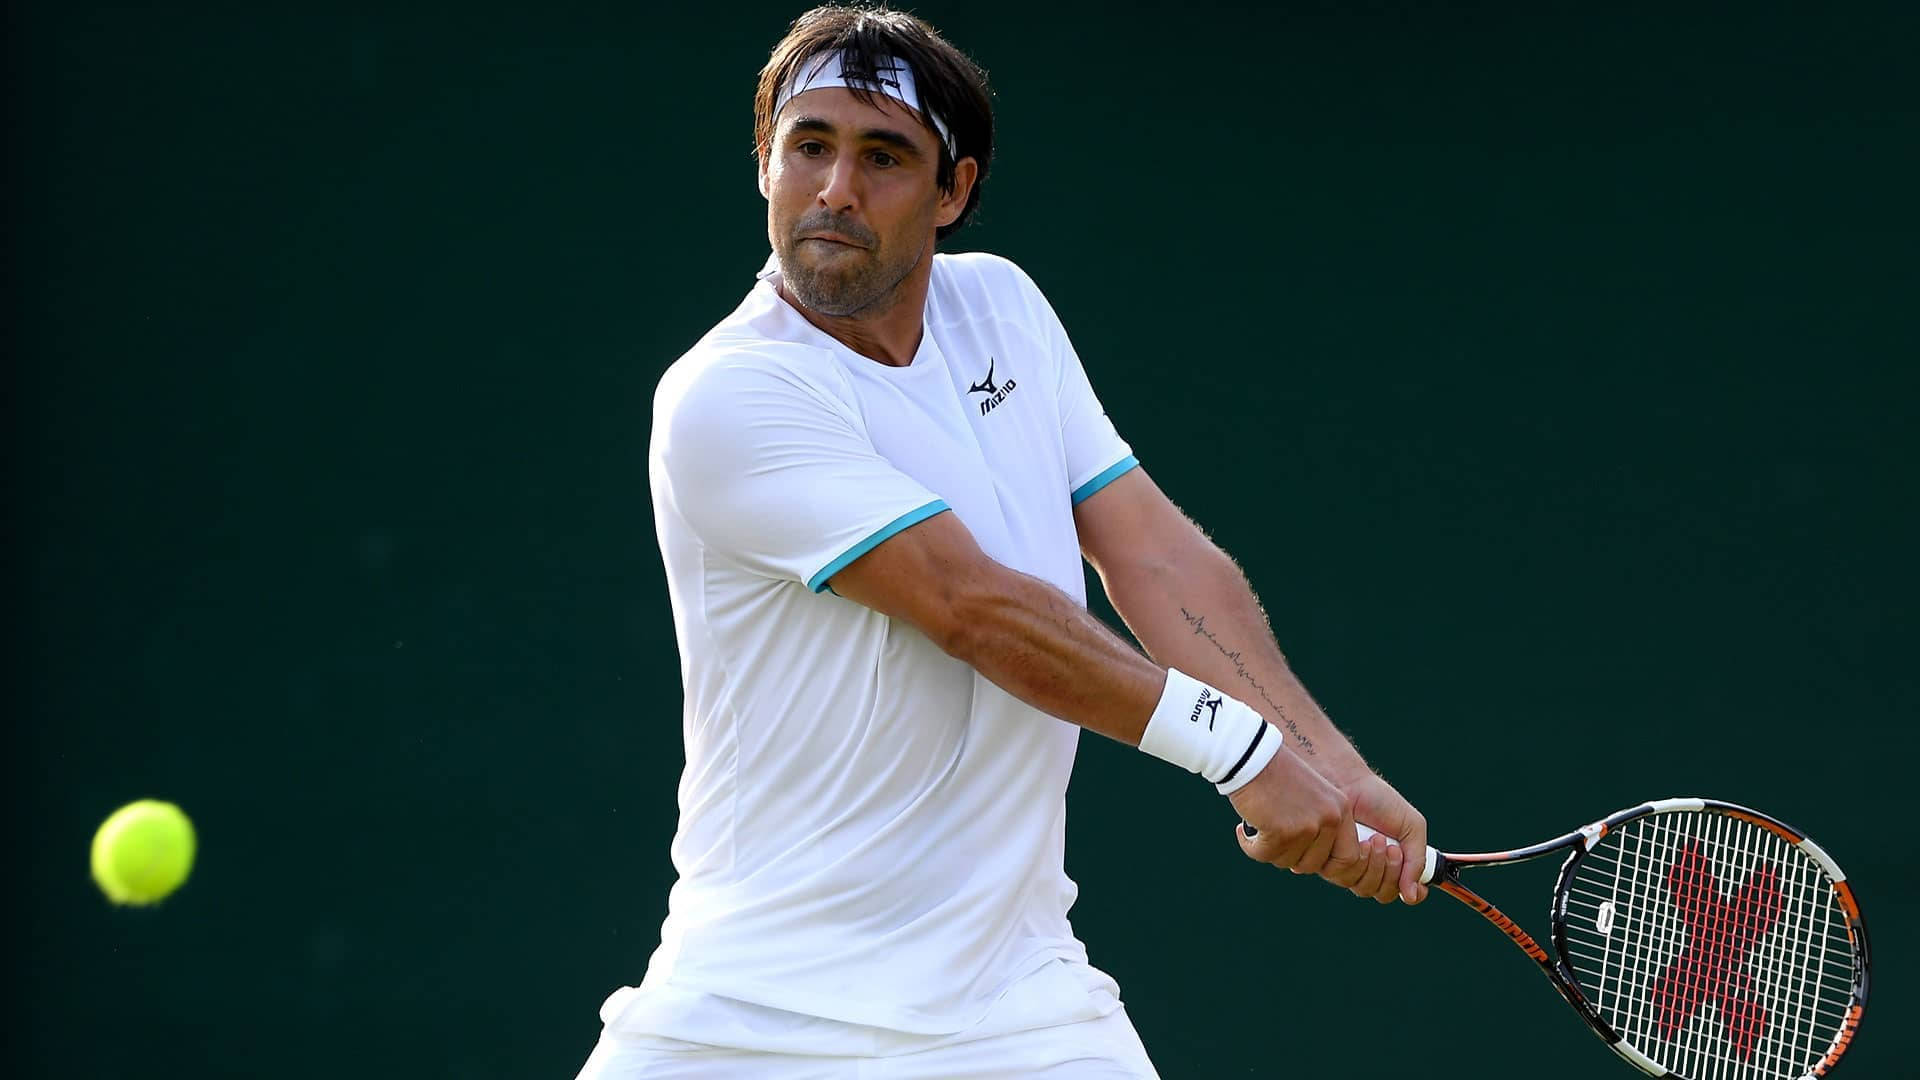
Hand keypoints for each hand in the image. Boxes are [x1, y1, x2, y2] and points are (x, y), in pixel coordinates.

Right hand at [1225, 746, 1367, 890]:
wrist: (1251, 754)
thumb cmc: (1276, 773)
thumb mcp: (1312, 797)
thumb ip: (1319, 826)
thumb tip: (1310, 862)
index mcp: (1341, 809)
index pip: (1348, 857)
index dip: (1326, 864)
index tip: (1304, 857)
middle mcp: (1330, 818)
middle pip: (1313, 864)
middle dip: (1290, 857)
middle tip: (1273, 841)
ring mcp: (1307, 826)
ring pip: (1286, 861)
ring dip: (1269, 849)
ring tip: (1259, 826)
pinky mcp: (1282, 831)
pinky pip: (1264, 855)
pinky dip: (1250, 846)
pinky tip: (1244, 830)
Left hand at [1342, 772, 1428, 905]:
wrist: (1351, 784)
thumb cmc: (1380, 802)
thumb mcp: (1411, 827)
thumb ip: (1417, 860)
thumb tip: (1413, 895)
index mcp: (1392, 863)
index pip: (1402, 892)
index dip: (1413, 894)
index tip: (1420, 887)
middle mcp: (1369, 869)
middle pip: (1383, 894)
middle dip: (1392, 872)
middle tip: (1391, 847)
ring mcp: (1348, 868)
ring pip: (1364, 888)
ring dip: (1375, 865)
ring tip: (1375, 838)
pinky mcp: (1328, 862)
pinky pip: (1344, 876)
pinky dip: (1357, 860)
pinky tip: (1359, 840)